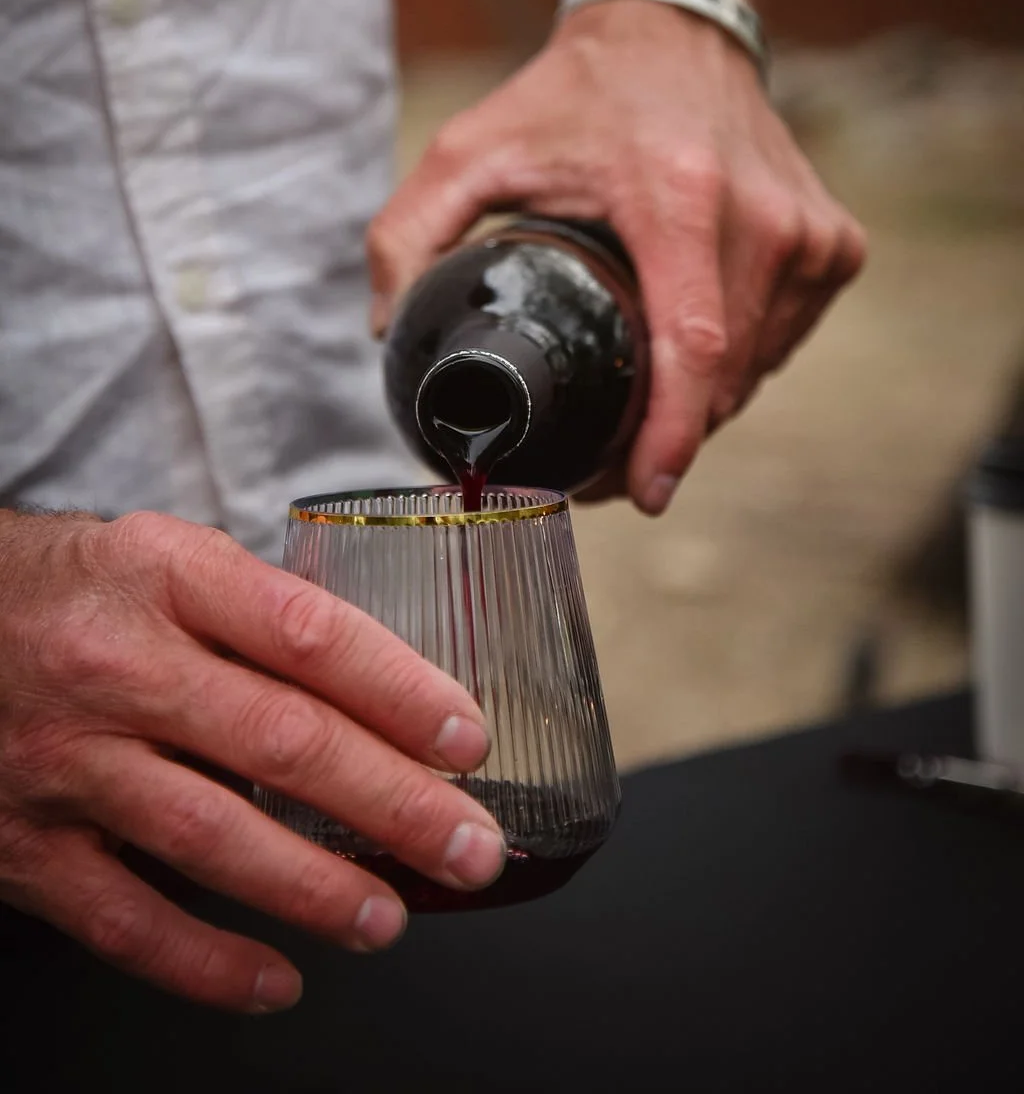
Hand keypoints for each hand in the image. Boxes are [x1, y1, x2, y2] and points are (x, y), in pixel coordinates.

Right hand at [0, 510, 504, 1010]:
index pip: (306, 634)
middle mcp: (118, 668)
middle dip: (392, 804)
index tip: (464, 737)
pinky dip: (206, 963)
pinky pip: (126, 920)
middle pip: (279, 742)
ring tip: (390, 917)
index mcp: (165, 577)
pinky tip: (275, 979)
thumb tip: (384, 680)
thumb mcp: (162, 557)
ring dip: (315, 889)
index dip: (398, 690)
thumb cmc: (73, 590)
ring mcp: (70, 762)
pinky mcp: (29, 847)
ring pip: (211, 838)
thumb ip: (258, 611)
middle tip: (469, 846)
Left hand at [369, 0, 865, 512]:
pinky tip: (689, 347)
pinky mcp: (835, 244)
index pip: (693, 345)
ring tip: (638, 409)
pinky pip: (784, 343)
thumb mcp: (469, 147)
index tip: (643, 492)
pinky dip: (738, 365)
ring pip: (758, 370)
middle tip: (600, 463)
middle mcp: (764, 216)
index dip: (669, 435)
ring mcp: (810, 232)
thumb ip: (408, 232)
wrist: (674, 28)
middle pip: (723, 377)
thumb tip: (386, 328)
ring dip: (701, 408)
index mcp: (679, 197)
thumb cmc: (574, 95)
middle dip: (664, 439)